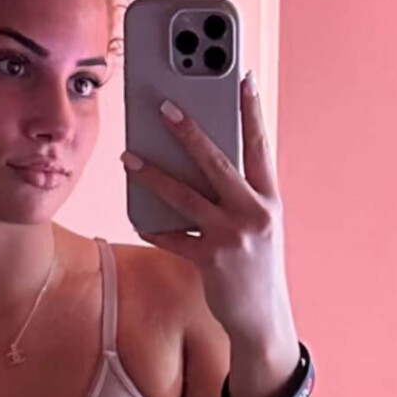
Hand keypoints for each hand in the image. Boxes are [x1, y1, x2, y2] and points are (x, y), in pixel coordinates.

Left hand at [121, 71, 296, 353]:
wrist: (263, 319)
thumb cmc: (256, 267)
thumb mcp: (260, 226)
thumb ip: (240, 195)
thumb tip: (198, 164)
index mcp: (269, 199)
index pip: (260, 145)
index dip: (252, 110)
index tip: (244, 77)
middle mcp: (254, 212)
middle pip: (217, 161)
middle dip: (189, 131)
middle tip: (164, 106)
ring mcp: (233, 236)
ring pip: (185, 196)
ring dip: (152, 175)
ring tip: (128, 158)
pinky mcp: (211, 260)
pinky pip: (173, 237)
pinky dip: (154, 227)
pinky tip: (138, 217)